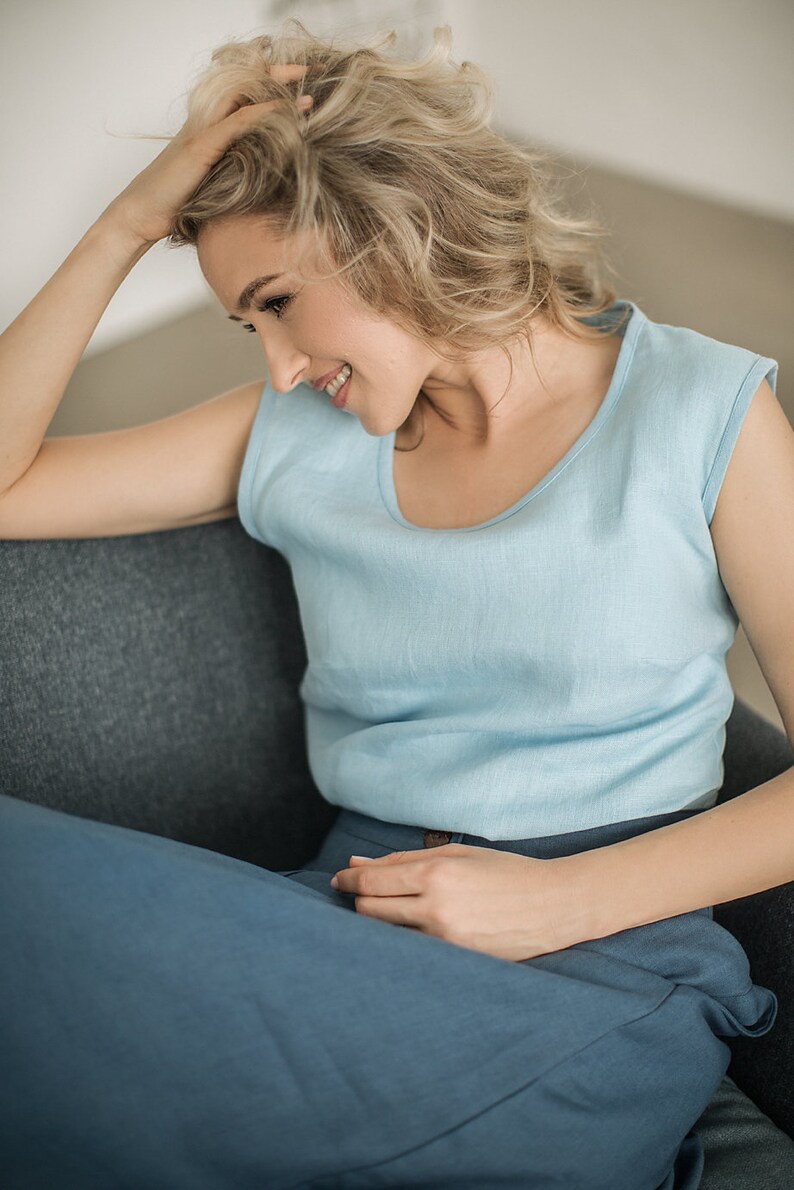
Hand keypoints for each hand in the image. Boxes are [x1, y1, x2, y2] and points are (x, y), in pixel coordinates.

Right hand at [101, 64, 311, 246]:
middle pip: (242, 83)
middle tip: (308, 75)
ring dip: (276, 93)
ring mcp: (202, 131)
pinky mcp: (201, 147)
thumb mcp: (212, 184)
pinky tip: (283, 113)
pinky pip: (236, 122)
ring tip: (306, 97)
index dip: (268, 85)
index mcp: (208, 127)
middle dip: (278, 75)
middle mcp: (205, 122)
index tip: (298, 89)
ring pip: (241, 96)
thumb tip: (264, 183)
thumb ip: (232, 173)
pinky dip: (262, 114)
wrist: (142, 214)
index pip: (240, 94)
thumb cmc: (175, 204)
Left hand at [331, 844, 584, 960]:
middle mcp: (436, 910)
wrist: (554, 906)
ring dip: (381, 923)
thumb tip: (357, 864)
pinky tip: (413, 932)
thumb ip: (404, 860)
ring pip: (388, 936)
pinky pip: (413, 953)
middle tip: (364, 895)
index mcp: (435, 875)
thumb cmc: (505, 872)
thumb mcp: (456, 856)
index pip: (371, 882)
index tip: (339, 880)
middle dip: (360, 901)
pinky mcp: (456, 962)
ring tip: (392, 913)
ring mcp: (445, 942)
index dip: (348, 880)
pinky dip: (405, 941)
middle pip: (370, 911)